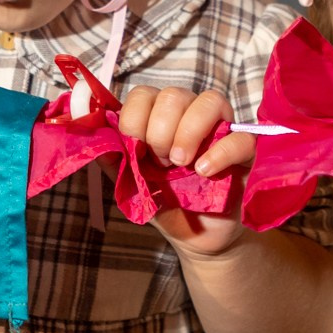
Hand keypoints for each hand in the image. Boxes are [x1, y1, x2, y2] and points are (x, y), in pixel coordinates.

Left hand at [119, 85, 257, 256]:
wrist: (197, 238)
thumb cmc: (166, 204)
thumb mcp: (130, 182)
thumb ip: (111, 153)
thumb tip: (85, 121)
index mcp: (160, 118)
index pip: (143, 94)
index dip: (134, 118)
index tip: (135, 150)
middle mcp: (191, 116)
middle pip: (174, 94)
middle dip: (159, 130)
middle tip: (160, 162)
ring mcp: (221, 130)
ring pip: (210, 101)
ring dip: (188, 131)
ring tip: (181, 163)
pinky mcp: (246, 149)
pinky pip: (241, 136)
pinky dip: (219, 152)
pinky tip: (204, 171)